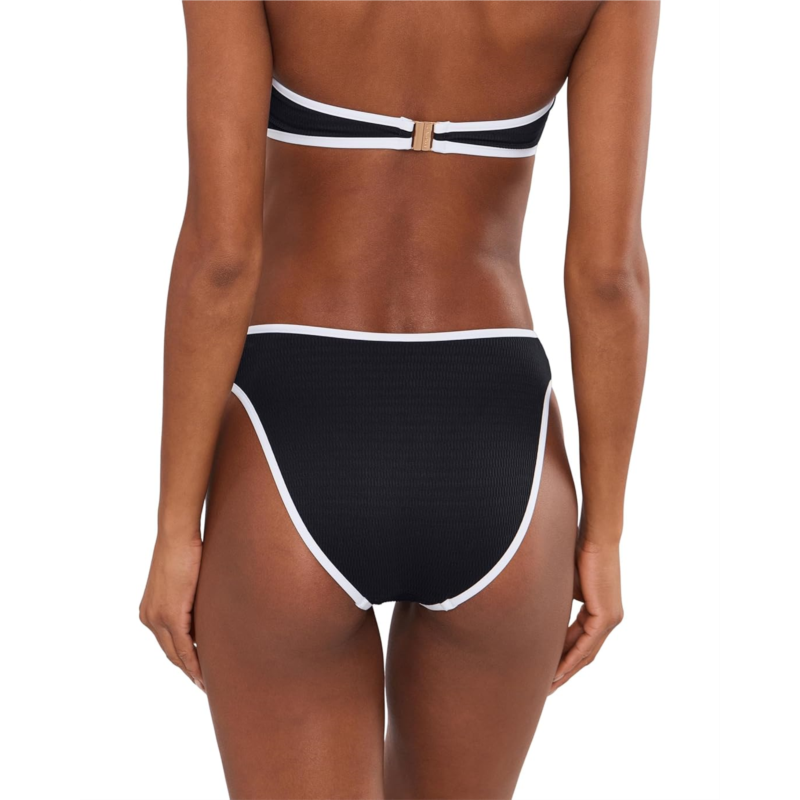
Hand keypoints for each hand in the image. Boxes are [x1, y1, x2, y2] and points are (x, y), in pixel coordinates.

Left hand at [139, 534, 204, 690]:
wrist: (176, 535)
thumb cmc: (184, 549)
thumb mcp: (184, 580)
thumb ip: (190, 598)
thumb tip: (207, 607)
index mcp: (150, 610)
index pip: (167, 643)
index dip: (181, 659)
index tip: (195, 671)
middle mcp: (149, 617)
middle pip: (169, 653)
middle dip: (187, 670)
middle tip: (203, 682)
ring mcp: (157, 617)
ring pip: (175, 653)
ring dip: (191, 669)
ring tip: (206, 682)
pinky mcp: (170, 615)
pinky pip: (183, 646)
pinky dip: (194, 661)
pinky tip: (203, 671)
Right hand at [550, 537, 623, 692]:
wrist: (595, 538)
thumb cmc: (578, 552)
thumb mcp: (564, 584)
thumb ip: (557, 601)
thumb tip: (536, 610)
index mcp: (600, 611)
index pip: (580, 641)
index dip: (564, 657)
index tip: (547, 670)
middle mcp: (609, 618)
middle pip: (585, 654)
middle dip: (565, 672)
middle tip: (547, 688)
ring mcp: (610, 619)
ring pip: (586, 653)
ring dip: (567, 671)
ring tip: (549, 686)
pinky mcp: (605, 616)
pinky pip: (586, 645)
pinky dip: (571, 659)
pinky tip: (557, 672)